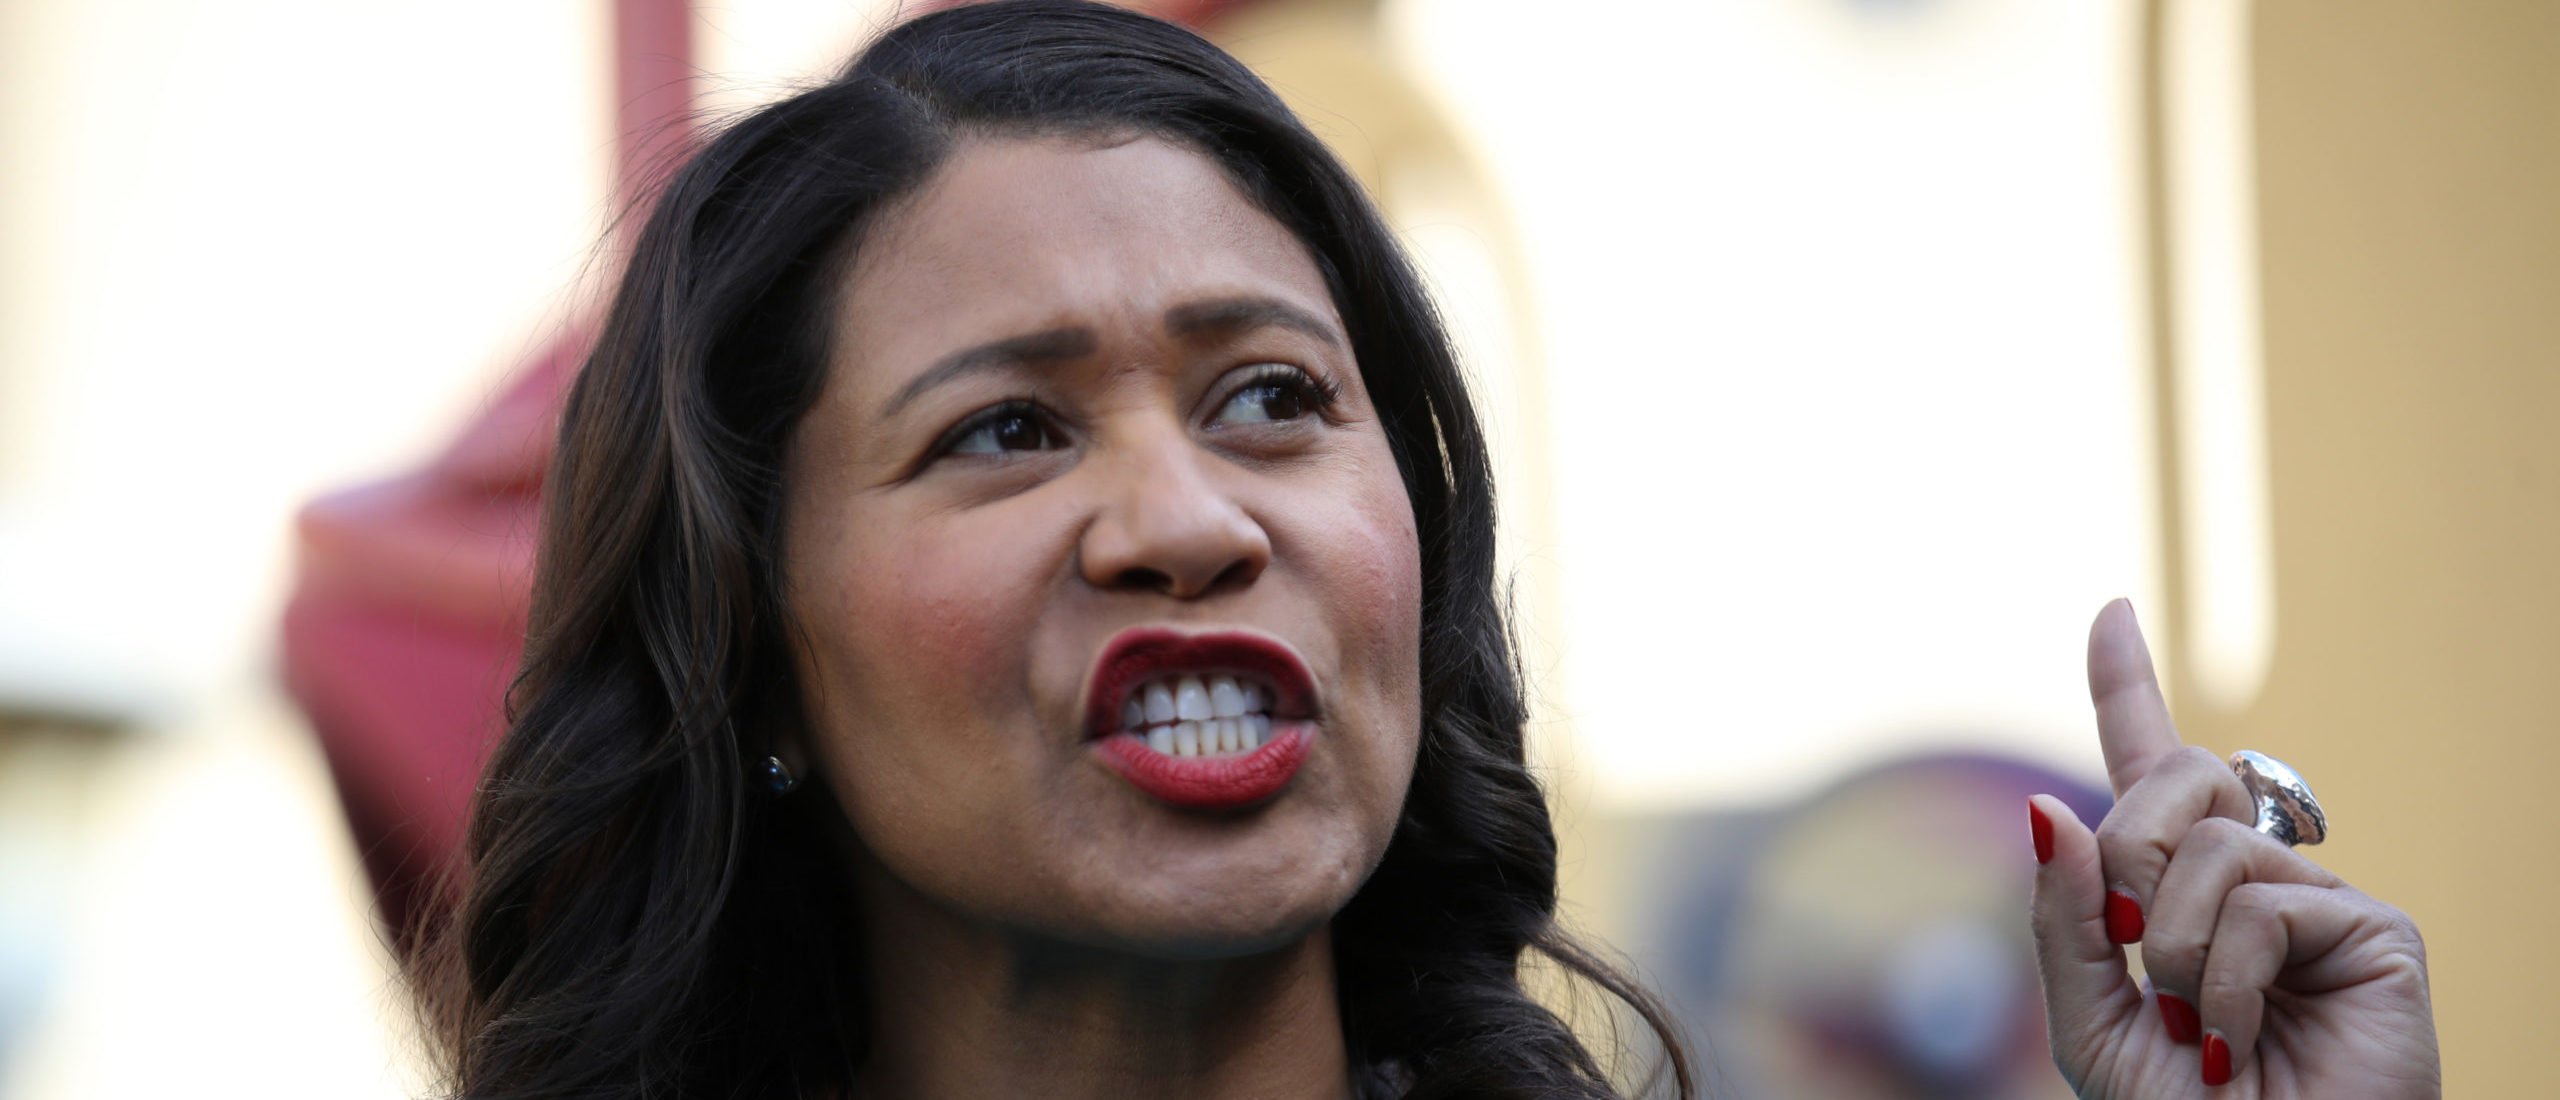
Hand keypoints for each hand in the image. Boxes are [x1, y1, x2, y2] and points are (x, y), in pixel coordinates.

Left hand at [2028, 600, 2439, 1096]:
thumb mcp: (2089, 1023)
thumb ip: (2062, 919)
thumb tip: (2048, 807)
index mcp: (2175, 893)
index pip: (2148, 769)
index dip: (2125, 686)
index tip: (2109, 611)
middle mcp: (2250, 876)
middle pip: (2175, 778)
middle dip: (2128, 859)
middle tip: (2137, 953)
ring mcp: (2316, 896)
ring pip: (2212, 846)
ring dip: (2175, 951)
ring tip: (2200, 1029)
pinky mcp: (2375, 930)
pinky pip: (2264, 905)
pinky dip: (2228, 987)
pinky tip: (2241, 1046)